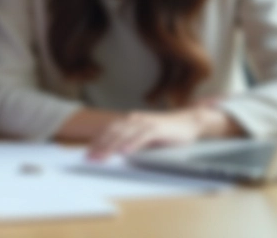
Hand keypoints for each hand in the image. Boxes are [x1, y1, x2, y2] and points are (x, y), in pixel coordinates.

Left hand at [86, 109, 205, 160]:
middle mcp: (135, 119)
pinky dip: (133, 143)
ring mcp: (146, 123)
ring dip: (112, 146)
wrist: (187, 121)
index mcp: (130, 120)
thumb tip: (114, 151)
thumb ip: (130, 140)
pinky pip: (143, 136)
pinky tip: (126, 151)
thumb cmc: (165, 131)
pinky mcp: (157, 128)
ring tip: (103, 157)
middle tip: (91, 158)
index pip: (109, 131)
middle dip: (101, 146)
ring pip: (125, 134)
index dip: (98, 141)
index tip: (89, 153)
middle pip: (113, 133)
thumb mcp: (143, 135)